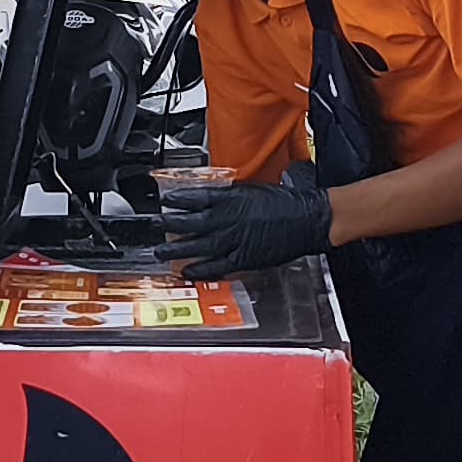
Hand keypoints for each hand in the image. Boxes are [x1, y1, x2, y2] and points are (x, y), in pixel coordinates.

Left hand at [156, 162, 336, 280]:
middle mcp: (228, 219)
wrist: (306, 219)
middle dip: (170, 225)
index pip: (197, 198)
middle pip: (191, 223)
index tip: (166, 200)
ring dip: (178, 249)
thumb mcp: (252, 189)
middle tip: (156, 226)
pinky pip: (217, 266)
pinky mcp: (243, 258)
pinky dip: (200, 269)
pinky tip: (187, 271)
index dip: (178, 199)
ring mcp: (234, 240)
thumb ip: (229, 194)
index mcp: (231, 199)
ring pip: (198, 246)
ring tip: (161, 252)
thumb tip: (211, 196)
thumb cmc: (282, 202)